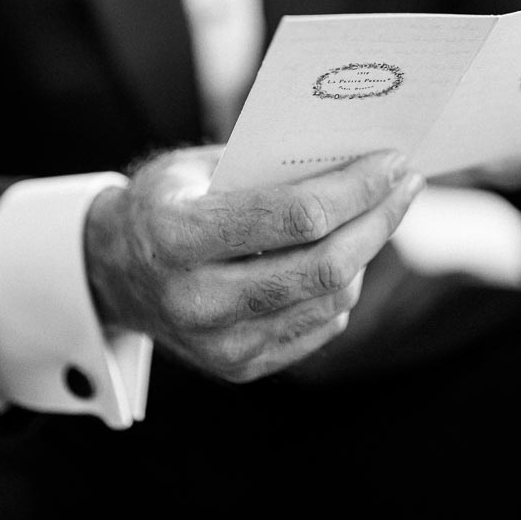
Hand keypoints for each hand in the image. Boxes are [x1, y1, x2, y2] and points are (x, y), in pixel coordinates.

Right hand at [84, 145, 423, 381]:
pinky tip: (347, 252)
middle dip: (379, 219)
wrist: (114, 269)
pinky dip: (343, 285)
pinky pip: (319, 325)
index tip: (393, 161)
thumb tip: (354, 152)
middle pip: (324, 265)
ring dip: (367, 251)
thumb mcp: (197, 165)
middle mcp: (197, 299)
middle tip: (407, 184)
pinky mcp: (238, 367)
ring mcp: (218, 344)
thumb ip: (264, 164)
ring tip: (379, 212)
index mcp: (180, 236)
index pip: (296, 216)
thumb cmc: (166, 200)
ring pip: (331, 299)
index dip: (357, 187)